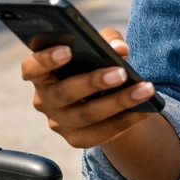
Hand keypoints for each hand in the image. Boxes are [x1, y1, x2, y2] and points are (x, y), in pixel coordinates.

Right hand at [22, 28, 157, 150]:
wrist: (100, 99)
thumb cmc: (93, 65)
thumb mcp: (99, 47)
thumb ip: (108, 40)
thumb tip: (120, 49)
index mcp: (42, 74)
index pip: (31, 68)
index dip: (45, 59)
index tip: (67, 50)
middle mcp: (45, 100)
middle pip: (64, 93)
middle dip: (94, 82)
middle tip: (121, 72)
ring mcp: (59, 123)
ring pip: (88, 114)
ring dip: (120, 101)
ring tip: (146, 89)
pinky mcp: (78, 139)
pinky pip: (103, 132)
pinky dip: (127, 119)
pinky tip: (147, 108)